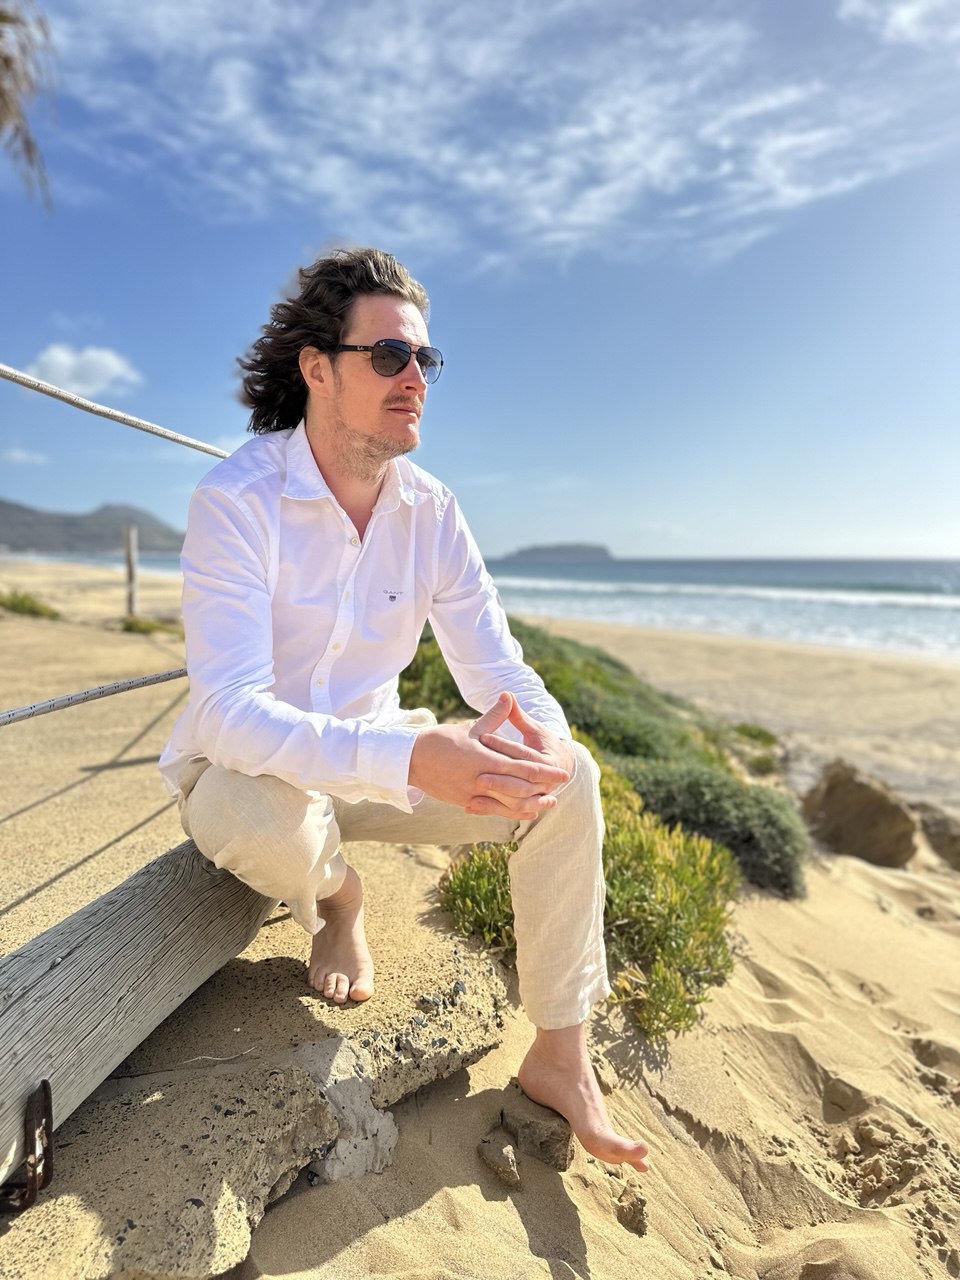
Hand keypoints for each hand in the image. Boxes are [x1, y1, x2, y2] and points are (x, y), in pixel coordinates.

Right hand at [408, 693, 570, 818]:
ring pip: (508, 805)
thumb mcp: (470, 728)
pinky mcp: (465, 801)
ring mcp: (472, 794)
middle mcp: (481, 779)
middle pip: (519, 790)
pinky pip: (493, 810)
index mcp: (485, 759)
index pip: (523, 767)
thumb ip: (494, 717)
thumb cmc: (441, 741)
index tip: (562, 773)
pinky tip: (521, 812)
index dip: (545, 772)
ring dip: (529, 805)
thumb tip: (508, 696)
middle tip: (560, 790)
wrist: (410, 759)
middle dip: (542, 790)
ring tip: (545, 805)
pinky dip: (510, 812)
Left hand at [472, 693, 575, 816]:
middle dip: (500, 781)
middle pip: (520, 784)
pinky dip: (489, 810)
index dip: (503, 746)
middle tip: (478, 777)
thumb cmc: (542, 743)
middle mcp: (545, 783)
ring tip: (472, 794)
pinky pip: (506, 811)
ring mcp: (536, 797)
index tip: (483, 738)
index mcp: (548, 761)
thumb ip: (518, 716)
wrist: (559, 765)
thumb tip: (507, 694)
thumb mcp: (533, 728)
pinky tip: (469, 807)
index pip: (523, 754)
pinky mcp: (524, 806)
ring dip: (493, 801)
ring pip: (514, 803)